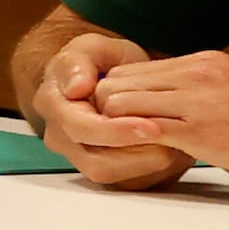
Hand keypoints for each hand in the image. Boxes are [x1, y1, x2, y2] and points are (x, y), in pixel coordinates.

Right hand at [19, 29, 190, 189]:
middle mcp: (62, 137)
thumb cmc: (98, 64)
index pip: (80, 129)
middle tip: (172, 140)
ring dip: (148, 164)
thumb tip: (75, 88)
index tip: (151, 125)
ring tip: (175, 143)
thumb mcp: (90, 48)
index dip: (115, 131)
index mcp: (53, 105)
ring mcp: (81, 156)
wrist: (109, 80)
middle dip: (137, 153)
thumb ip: (78, 62)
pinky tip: (172, 150)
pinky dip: (153, 170)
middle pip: (96, 161)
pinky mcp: (104, 169)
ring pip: (114, 176)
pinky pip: (128, 181)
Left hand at [80, 50, 228, 206]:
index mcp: (209, 62)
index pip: (133, 70)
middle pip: (116, 82)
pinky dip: (127, 143)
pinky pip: (139, 128)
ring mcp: (201, 97)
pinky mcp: (204, 128)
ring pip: (118, 101)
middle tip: (109, 142)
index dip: (116, 101)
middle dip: (104, 113)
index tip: (116, 126)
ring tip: (123, 153)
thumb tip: (163, 112)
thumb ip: (201, 98)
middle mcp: (201, 71)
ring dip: (112, 129)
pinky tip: (136, 158)